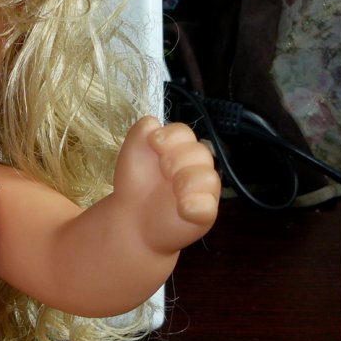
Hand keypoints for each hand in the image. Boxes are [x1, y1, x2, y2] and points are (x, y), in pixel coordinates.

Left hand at [113, 116, 220, 254]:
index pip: (185, 133)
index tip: (154, 143)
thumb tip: (153, 121)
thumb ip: (140, 132)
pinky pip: (210, 207)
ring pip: (210, 178)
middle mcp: (194, 167)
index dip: (172, 136)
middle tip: (163, 170)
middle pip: (201, 152)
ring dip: (189, 180)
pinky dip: (197, 205)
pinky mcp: (202, 214)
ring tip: (174, 190)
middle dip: (179, 158)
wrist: (130, 218)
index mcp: (179, 150)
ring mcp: (201, 191)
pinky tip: (183, 208)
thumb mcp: (132, 153)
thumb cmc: (136, 184)